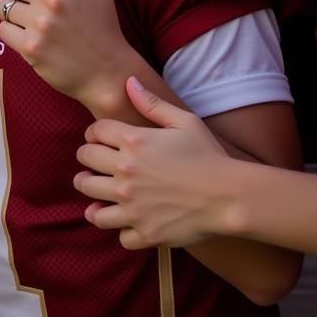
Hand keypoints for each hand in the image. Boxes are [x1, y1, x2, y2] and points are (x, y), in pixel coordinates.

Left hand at [0, 0, 130, 112]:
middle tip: (33, 2)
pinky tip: (31, 37)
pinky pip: (2, 29)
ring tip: (34, 22)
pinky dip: (12, 34)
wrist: (108, 71)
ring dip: (14, 13)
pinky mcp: (30, 48)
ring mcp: (39, 25)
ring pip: (2, 6)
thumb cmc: (103, 24)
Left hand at [74, 77, 228, 248]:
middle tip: (92, 165)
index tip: (97, 140)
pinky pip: (119, 234)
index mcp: (133, 141)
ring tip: (96, 194)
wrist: (231, 197)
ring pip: (91, 199)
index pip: (93, 132)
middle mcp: (125, 172)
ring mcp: (132, 204)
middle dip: (86, 161)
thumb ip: (152, 103)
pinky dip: (120, 229)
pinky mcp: (144, 231)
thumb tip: (128, 82)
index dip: (93, 134)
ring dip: (91, 195)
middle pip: (85, 162)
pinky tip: (126, 222)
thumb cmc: (209, 155)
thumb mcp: (184, 121)